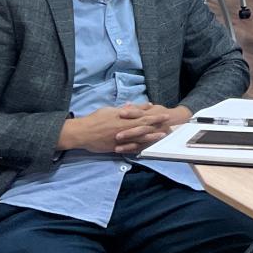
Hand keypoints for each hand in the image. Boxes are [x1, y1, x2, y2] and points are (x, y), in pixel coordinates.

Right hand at [58, 104, 186, 154]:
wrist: (83, 132)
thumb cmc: (95, 119)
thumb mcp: (110, 110)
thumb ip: (123, 109)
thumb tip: (132, 105)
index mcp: (124, 117)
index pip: (143, 115)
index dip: (154, 115)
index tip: (164, 113)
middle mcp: (125, 127)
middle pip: (145, 126)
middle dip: (158, 124)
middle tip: (169, 124)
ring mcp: (122, 138)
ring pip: (140, 137)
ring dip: (153, 136)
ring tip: (163, 135)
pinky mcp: (117, 147)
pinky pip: (131, 147)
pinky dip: (140, 147)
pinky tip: (147, 147)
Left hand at [114, 104, 188, 154]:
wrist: (174, 120)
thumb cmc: (159, 112)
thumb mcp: (151, 108)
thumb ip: (138, 107)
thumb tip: (126, 104)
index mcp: (150, 115)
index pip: (140, 113)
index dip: (131, 113)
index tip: (120, 113)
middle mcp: (151, 126)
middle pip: (140, 129)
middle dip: (129, 133)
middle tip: (117, 136)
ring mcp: (151, 136)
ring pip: (140, 141)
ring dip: (128, 145)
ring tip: (117, 148)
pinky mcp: (149, 143)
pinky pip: (140, 148)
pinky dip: (130, 150)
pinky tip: (120, 151)